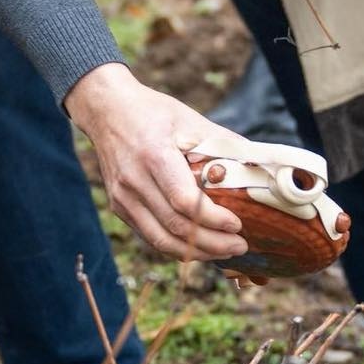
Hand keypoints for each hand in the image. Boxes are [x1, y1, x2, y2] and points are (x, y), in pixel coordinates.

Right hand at [65, 64, 251, 261]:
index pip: (184, 201)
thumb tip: (256, 164)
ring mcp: (123, 197)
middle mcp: (134, 180)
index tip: (238, 224)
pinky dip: (176, 247)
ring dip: (195, 253)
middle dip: (212, 243)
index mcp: (154, 155)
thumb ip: (222, 142)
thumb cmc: (152, 112)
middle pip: (175, 227)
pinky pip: (149, 236)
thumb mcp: (189, 118)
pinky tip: (198, 247)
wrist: (107, 111)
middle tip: (240, 246)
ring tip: (224, 252)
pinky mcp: (119, 206)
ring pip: (161, 240)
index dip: (213, 219)